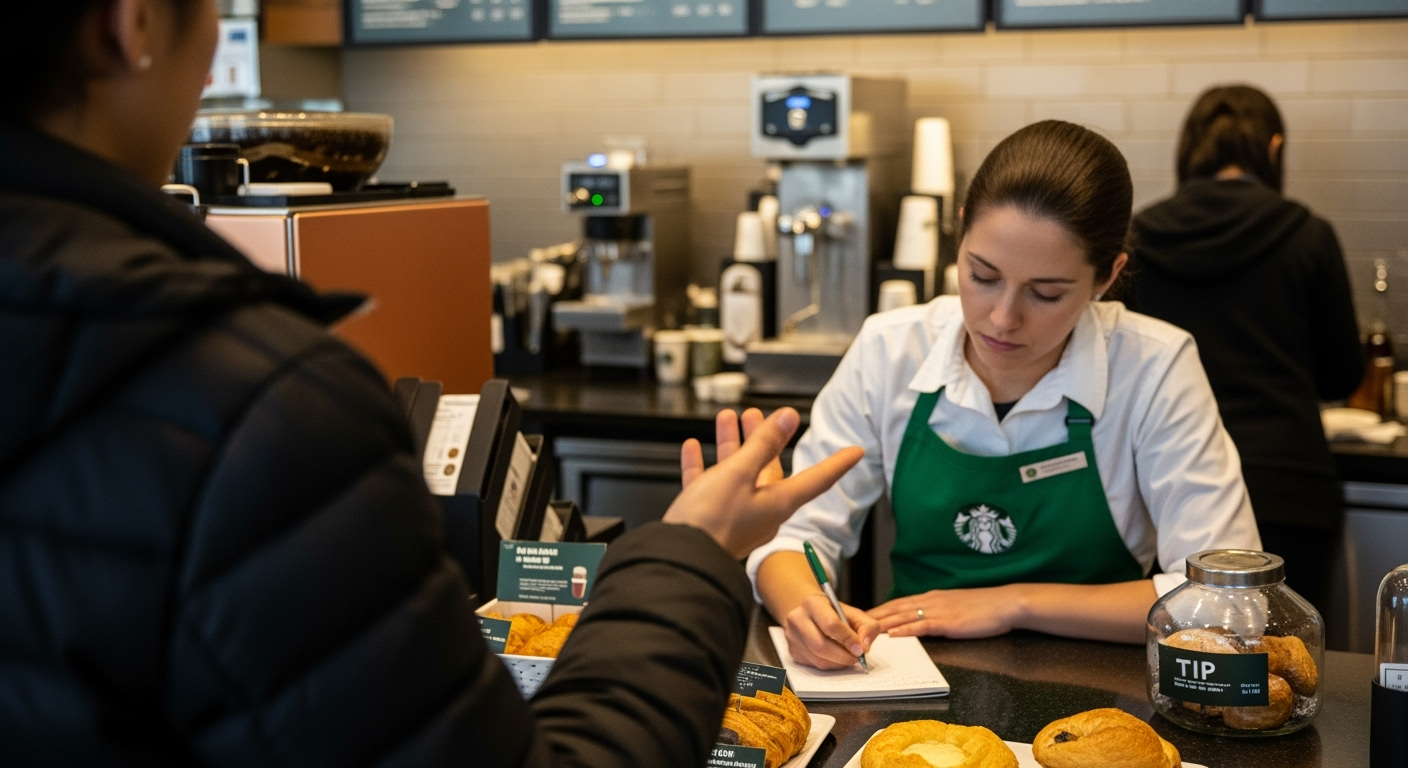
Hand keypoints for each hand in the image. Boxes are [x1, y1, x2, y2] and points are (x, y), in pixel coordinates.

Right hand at [664, 407, 862, 559]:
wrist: (677, 559)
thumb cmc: (711, 522)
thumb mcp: (739, 473)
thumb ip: (763, 444)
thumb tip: (788, 419)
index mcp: (778, 503)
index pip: (818, 479)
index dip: (837, 463)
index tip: (855, 452)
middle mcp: (761, 511)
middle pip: (768, 468)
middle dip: (763, 438)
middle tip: (758, 414)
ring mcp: (734, 517)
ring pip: (736, 473)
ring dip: (731, 444)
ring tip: (727, 419)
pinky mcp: (708, 520)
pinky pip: (709, 486)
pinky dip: (703, 465)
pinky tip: (693, 448)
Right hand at [780, 594, 881, 669]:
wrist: (810, 612)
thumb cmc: (833, 613)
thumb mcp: (853, 613)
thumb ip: (867, 626)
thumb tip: (865, 647)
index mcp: (813, 603)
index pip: (830, 624)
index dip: (848, 639)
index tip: (860, 649)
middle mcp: (797, 619)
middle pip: (820, 645)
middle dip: (843, 656)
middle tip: (856, 658)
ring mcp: (792, 636)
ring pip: (817, 659)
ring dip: (838, 663)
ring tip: (847, 657)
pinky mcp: (792, 651)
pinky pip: (813, 665)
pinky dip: (829, 665)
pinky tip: (835, 657)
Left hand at [867, 586, 1021, 639]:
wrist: (1006, 603)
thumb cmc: (984, 608)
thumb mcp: (954, 607)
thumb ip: (936, 613)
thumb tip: (920, 622)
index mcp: (930, 598)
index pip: (896, 603)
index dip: (877, 610)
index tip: (858, 617)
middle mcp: (929, 601)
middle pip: (893, 608)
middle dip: (870, 618)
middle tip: (850, 625)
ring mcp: (938, 610)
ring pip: (902, 616)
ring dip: (880, 625)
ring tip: (862, 633)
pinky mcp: (948, 622)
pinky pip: (921, 625)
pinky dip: (904, 629)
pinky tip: (892, 634)